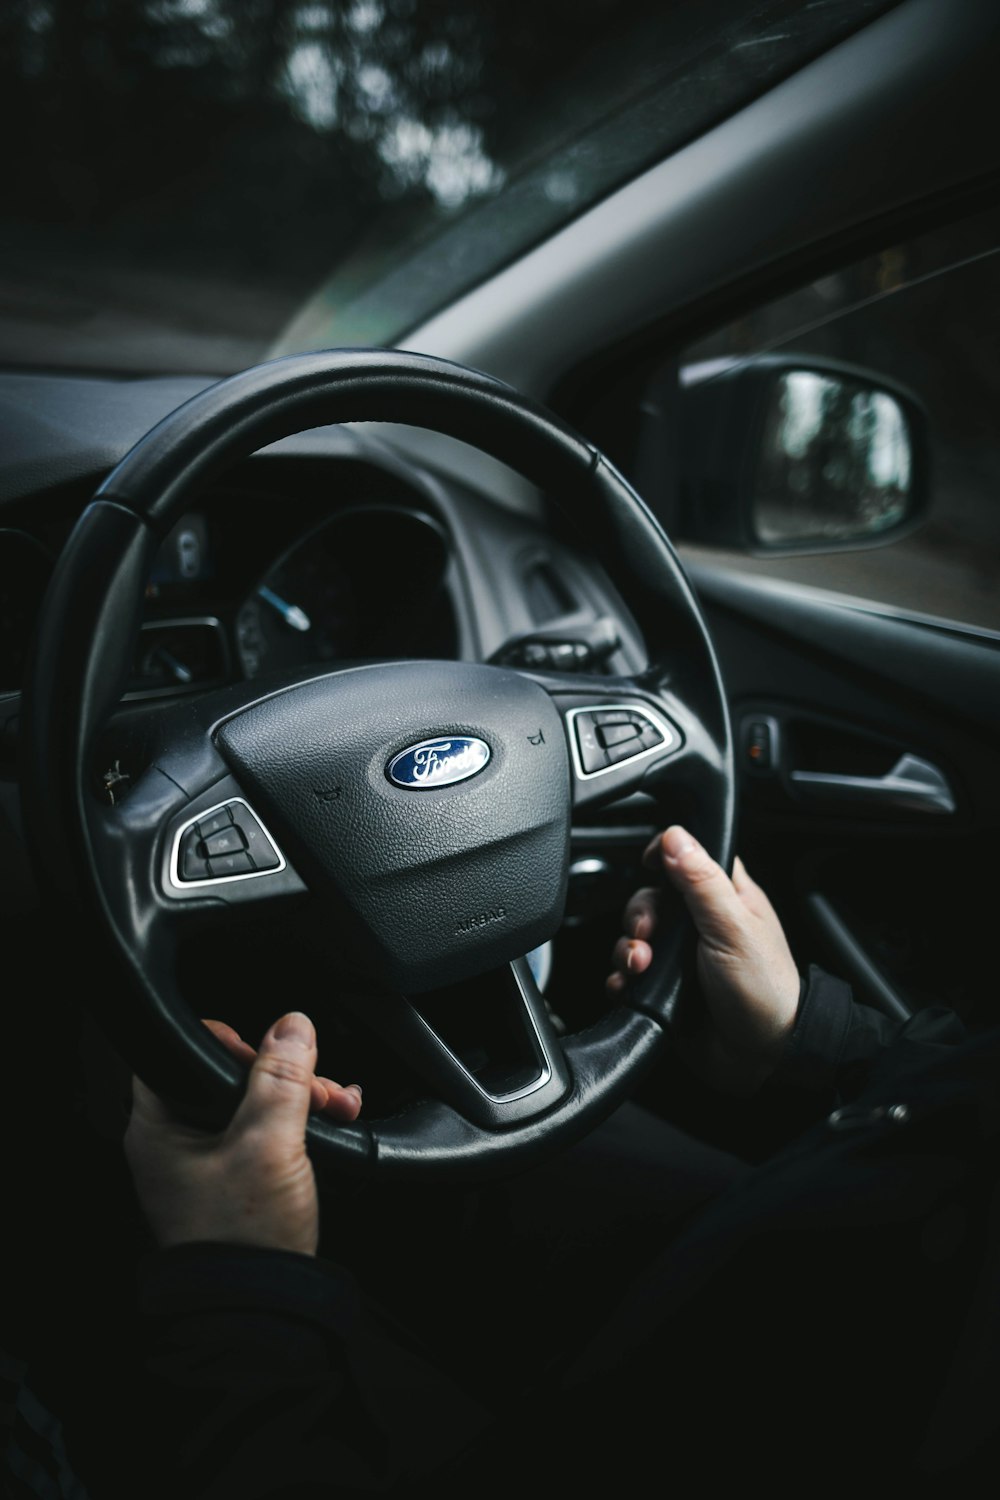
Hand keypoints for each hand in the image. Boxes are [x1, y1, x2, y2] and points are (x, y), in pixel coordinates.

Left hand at [124, 1011, 361, 1255]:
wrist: (260, 1310)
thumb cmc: (245, 1237)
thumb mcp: (270, 1144)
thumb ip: (281, 1080)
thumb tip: (292, 1025)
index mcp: (160, 1126)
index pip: (184, 1050)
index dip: (234, 1042)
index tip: (274, 1054)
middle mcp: (175, 1141)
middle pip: (228, 1075)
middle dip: (285, 1074)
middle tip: (319, 1087)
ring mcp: (204, 1162)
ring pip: (253, 1103)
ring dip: (300, 1097)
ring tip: (338, 1106)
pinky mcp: (233, 1180)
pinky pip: (263, 1132)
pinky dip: (296, 1124)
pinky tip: (330, 1122)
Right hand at [607, 825, 800, 1092]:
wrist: (761, 1057)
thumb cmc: (764, 990)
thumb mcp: (733, 928)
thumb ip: (702, 882)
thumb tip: (675, 837)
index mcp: (725, 897)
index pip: (689, 856)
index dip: (665, 856)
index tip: (650, 866)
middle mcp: (700, 923)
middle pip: (651, 897)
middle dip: (639, 915)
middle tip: (647, 935)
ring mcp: (680, 957)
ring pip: (634, 936)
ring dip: (627, 949)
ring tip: (640, 967)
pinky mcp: (663, 987)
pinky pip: (627, 974)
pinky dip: (621, 978)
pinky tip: (630, 986)